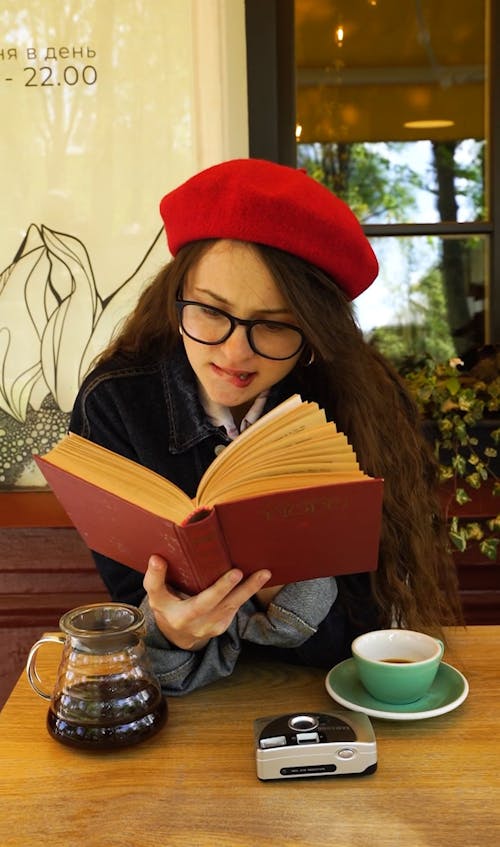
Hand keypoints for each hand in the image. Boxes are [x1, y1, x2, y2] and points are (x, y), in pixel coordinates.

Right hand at [143, 555, 271, 650]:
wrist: (176, 636)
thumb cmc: (166, 609)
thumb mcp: (156, 596)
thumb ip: (155, 579)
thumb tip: (156, 558)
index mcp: (183, 617)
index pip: (203, 602)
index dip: (220, 588)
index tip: (235, 573)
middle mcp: (202, 624)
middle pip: (226, 604)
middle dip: (244, 588)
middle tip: (260, 573)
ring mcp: (215, 626)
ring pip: (235, 606)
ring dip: (251, 589)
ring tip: (265, 573)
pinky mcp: (224, 625)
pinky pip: (236, 607)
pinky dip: (247, 593)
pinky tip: (257, 578)